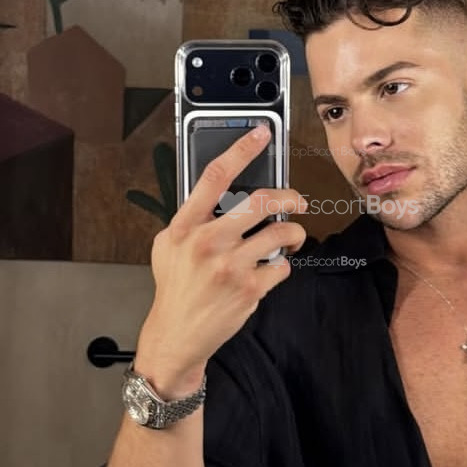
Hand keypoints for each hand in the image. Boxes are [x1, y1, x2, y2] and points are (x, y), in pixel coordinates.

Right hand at [136, 125, 307, 387]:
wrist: (177, 334)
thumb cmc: (175, 287)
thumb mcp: (168, 246)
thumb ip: (192, 218)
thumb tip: (223, 193)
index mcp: (186, 226)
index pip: (216, 175)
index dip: (242, 148)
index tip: (262, 132)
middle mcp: (208, 241)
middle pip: (263, 201)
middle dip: (291, 198)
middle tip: (298, 202)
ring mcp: (231, 265)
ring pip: (282, 234)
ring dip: (293, 236)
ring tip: (290, 240)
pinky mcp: (250, 288)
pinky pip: (282, 266)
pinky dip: (282, 266)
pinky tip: (270, 270)